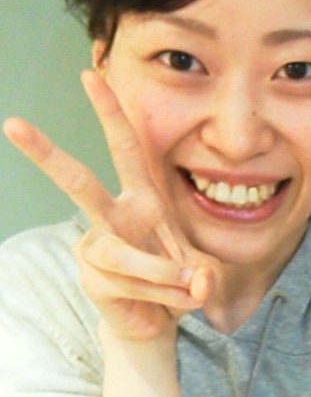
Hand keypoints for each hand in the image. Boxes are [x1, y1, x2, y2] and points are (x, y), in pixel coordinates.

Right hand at [3, 71, 217, 340]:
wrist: (155, 322)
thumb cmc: (176, 282)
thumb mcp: (203, 271)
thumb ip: (205, 273)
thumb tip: (195, 280)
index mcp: (141, 199)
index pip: (126, 148)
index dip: (111, 113)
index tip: (91, 74)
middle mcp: (112, 217)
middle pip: (77, 182)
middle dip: (45, 154)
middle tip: (11, 123)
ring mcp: (96, 248)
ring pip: (130, 257)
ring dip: (167, 276)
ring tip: (189, 290)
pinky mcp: (93, 278)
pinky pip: (134, 284)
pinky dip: (165, 296)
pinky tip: (167, 304)